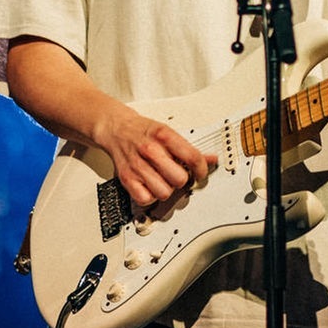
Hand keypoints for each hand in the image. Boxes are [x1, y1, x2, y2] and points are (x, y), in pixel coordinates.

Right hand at [94, 107, 217, 217]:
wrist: (117, 129)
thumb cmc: (143, 132)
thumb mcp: (168, 132)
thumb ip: (189, 149)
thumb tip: (211, 160)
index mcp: (164, 136)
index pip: (192, 157)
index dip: (201, 169)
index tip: (200, 173)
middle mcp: (150, 150)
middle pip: (179, 179)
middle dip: (182, 179)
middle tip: (177, 175)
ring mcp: (137, 165)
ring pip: (164, 192)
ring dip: (167, 189)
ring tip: (163, 180)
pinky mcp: (127, 178)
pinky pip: (146, 199)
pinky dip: (150, 196)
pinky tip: (151, 186)